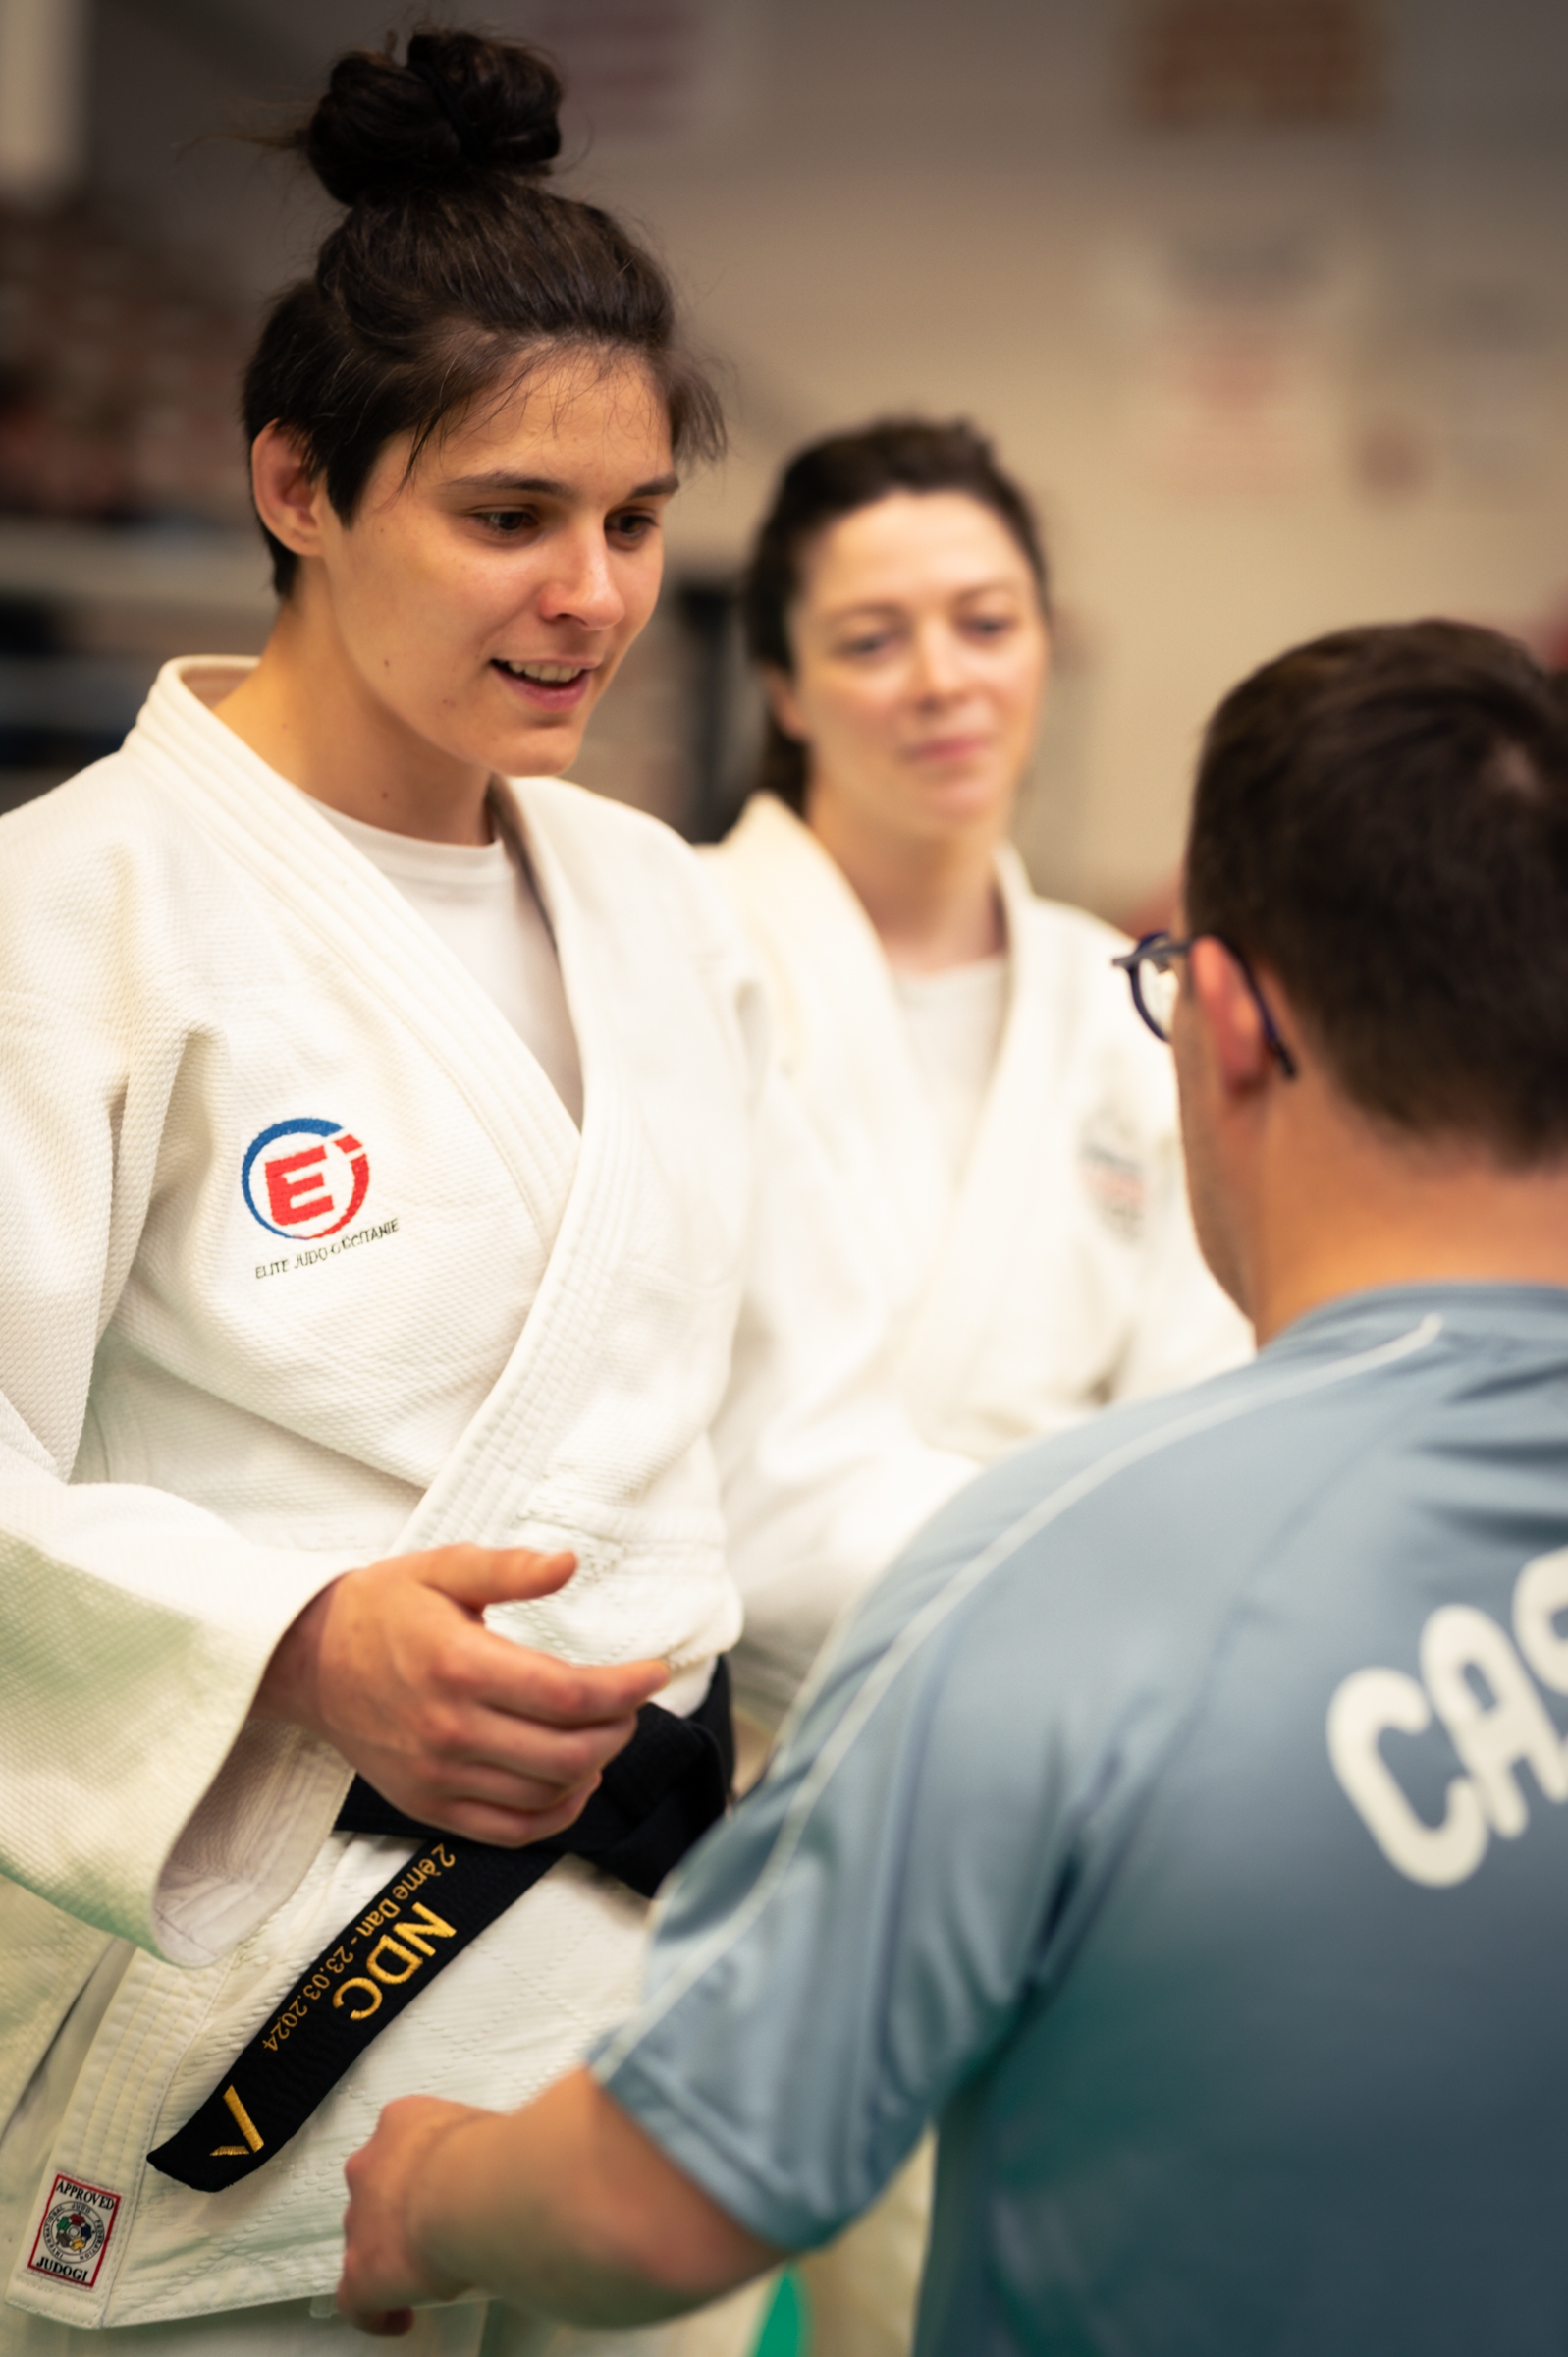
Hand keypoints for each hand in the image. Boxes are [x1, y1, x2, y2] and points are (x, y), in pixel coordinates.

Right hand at [254, 1545, 666, 1843]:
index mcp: (459, 1666)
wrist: (308, 1662)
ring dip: (593, 1767)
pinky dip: (555, 1814)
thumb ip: (509, 1569)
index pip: (568, 1696)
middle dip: (618, 1727)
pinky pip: (511, 1830)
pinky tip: (572, 1781)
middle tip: (630, 1701)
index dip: (625, 1689)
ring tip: (603, 1732)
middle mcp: (450, 1730)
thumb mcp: (443, 1568)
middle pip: (568, 1753)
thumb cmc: (381, 1609)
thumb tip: (568, 1564)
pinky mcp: (429, 1806)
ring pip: (546, 1794)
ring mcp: (438, 1777)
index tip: (652, 1672)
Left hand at [337, 2094, 479, 2334]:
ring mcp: (359, 2219)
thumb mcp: (484, 2131)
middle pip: (375, 2195)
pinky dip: (376, 2312)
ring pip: (364, 2242)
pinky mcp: (359, 2271)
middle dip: (399, 2215)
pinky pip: (355, 2300)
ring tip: (425, 2275)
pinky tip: (401, 2318)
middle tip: (436, 2233)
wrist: (473, 2190)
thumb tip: (497, 2164)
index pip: (399, 2147)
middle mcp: (370, 2166)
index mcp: (401, 2123)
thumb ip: (474, 2147)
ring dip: (388, 2256)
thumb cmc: (493, 2156)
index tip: (440, 2191)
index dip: (418, 2174)